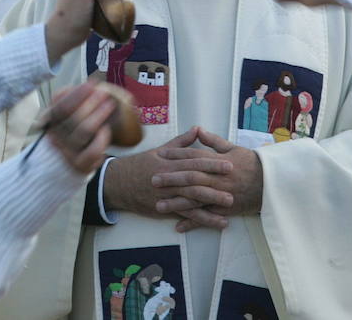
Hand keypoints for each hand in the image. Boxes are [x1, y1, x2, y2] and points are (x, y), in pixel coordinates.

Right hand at [43, 82, 114, 173]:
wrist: (83, 154)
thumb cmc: (81, 123)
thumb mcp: (76, 106)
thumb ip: (78, 95)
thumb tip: (90, 86)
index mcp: (51, 119)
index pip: (61, 106)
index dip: (77, 94)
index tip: (92, 84)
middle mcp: (55, 135)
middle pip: (72, 117)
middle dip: (91, 102)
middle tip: (104, 92)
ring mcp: (67, 151)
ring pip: (83, 131)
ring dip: (98, 115)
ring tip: (109, 105)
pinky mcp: (79, 164)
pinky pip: (92, 151)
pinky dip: (101, 139)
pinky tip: (106, 130)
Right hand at [103, 128, 234, 230]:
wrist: (118, 183)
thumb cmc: (141, 165)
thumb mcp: (160, 151)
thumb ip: (181, 142)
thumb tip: (197, 129)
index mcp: (169, 162)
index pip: (193, 161)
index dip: (211, 163)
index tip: (229, 164)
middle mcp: (168, 178)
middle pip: (194, 180)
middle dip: (214, 182)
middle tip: (233, 184)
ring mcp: (166, 195)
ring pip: (191, 199)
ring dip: (211, 202)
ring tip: (229, 204)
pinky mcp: (165, 209)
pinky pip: (186, 215)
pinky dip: (202, 219)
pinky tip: (218, 222)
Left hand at [150, 129, 263, 232]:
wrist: (272, 183)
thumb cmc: (252, 164)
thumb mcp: (233, 149)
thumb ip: (213, 141)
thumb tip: (198, 130)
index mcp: (218, 162)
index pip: (194, 157)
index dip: (177, 156)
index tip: (161, 155)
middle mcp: (217, 178)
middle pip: (190, 178)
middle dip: (171, 179)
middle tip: (152, 180)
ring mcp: (220, 195)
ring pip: (195, 200)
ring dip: (176, 204)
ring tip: (158, 205)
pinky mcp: (225, 210)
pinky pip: (207, 217)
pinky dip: (193, 223)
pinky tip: (178, 226)